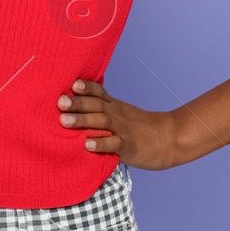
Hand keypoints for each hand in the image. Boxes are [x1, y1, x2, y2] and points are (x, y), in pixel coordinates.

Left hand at [58, 78, 185, 170]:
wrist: (170, 138)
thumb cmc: (140, 128)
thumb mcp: (122, 112)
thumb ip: (101, 109)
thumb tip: (74, 107)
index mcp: (114, 106)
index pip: (99, 92)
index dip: (86, 87)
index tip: (72, 84)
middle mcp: (116, 114)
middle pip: (96, 105)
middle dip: (77, 103)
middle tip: (59, 101)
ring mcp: (122, 129)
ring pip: (101, 122)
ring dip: (82, 121)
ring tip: (63, 120)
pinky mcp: (128, 146)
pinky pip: (113, 144)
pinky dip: (100, 144)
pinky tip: (87, 145)